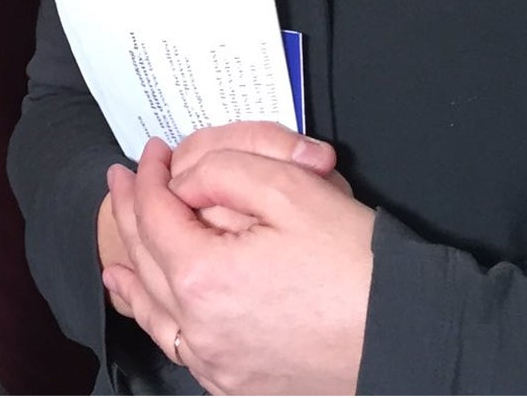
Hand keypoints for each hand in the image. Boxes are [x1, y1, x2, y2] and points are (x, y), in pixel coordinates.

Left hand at [105, 138, 373, 395]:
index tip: (153, 152)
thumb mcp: (292, 188)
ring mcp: (218, 364)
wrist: (408, 335)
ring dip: (133, 274)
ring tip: (117, 252)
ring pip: (156, 313)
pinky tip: (153, 310)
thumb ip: (226, 171)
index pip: (155, 215)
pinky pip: (181, 348)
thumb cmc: (357, 264)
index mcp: (203, 277)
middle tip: (122, 179)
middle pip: (147, 261)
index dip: (149, 176)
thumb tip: (186, 182)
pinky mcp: (241, 384)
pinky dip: (159, 322)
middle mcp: (199, 329)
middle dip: (131, 213)